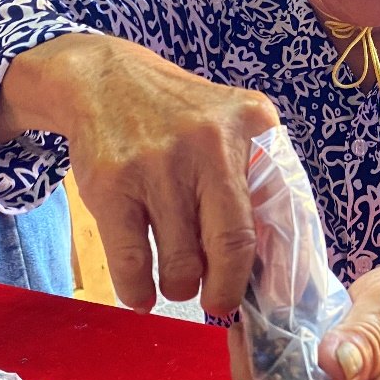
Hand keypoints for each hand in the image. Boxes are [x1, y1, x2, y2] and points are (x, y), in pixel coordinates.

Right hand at [0, 34, 279, 312]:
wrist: (102, 80)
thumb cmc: (178, 114)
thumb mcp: (232, 120)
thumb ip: (258, 171)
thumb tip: (277, 252)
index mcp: (249, 126)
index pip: (270, 212)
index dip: (261, 268)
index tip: (257, 292)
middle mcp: (207, 144)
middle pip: (227, 245)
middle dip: (222, 289)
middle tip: (216, 299)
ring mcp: (157, 165)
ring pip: (179, 261)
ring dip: (179, 286)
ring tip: (177, 283)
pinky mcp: (112, 183)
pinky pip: (131, 260)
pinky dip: (137, 289)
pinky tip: (141, 293)